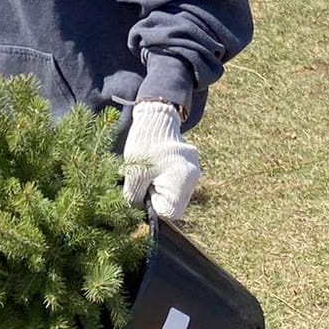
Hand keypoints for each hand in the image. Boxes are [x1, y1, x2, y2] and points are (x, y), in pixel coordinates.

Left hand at [121, 101, 199, 221]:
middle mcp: (194, 176)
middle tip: (146, 178)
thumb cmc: (144, 145)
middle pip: (174, 204)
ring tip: (150, 170)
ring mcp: (194, 170)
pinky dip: (164, 178)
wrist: (155, 115)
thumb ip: (136, 199)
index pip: (171, 213)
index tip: (145, 190)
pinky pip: (176, 181)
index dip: (154, 207)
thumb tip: (138, 213)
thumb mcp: (133, 174)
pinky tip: (156, 165)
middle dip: (156, 196)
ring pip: (174, 193)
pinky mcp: (189, 164)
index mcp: (184, 178)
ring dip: (160, 187)